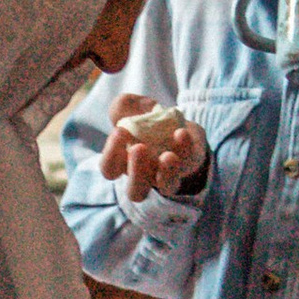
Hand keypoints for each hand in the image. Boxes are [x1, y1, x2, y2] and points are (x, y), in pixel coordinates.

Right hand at [98, 91, 207, 207]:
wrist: (178, 125)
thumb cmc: (146, 122)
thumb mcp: (132, 108)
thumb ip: (122, 106)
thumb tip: (121, 108)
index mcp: (123, 163)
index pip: (110, 170)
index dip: (111, 155)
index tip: (120, 131)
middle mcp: (144, 175)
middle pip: (135, 192)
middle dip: (137, 173)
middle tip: (139, 148)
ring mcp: (168, 174)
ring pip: (166, 187)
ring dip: (167, 172)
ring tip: (168, 155)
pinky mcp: (189, 165)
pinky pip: (188, 163)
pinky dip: (185, 148)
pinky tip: (181, 133)